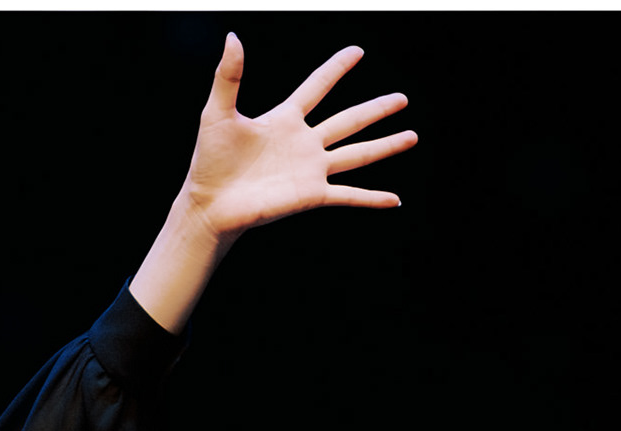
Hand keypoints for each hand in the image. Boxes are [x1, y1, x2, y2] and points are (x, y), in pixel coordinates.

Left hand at [182, 33, 417, 241]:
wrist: (208, 204)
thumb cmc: (209, 162)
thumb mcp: (218, 113)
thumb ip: (228, 76)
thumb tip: (232, 37)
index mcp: (284, 120)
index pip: (316, 87)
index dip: (336, 69)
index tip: (357, 51)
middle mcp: (303, 143)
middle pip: (348, 120)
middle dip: (376, 109)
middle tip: (402, 99)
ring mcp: (310, 169)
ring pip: (357, 154)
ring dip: (385, 146)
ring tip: (412, 136)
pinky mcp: (311, 194)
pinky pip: (349, 195)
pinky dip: (372, 198)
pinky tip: (394, 200)